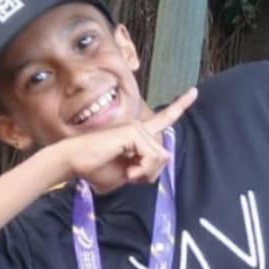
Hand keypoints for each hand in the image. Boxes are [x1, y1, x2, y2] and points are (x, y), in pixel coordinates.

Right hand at [54, 88, 197, 192]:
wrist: (74, 163)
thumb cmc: (97, 169)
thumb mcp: (128, 174)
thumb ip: (148, 169)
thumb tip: (165, 156)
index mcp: (137, 135)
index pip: (163, 120)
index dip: (179, 107)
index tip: (194, 91)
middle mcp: (138, 127)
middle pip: (163, 156)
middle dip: (150, 174)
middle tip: (130, 176)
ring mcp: (135, 128)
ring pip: (159, 158)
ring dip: (144, 173)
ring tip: (127, 172)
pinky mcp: (132, 132)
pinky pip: (152, 157)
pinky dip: (141, 169)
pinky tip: (127, 169)